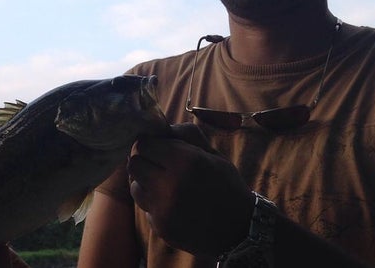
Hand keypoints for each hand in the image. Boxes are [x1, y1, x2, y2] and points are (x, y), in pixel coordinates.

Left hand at [127, 123, 254, 257]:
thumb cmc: (227, 186)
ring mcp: (163, 209)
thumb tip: (159, 128)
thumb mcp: (213, 154)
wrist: (240, 229)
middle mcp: (170, 186)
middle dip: (145, 161)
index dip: (150, 144)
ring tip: (164, 185)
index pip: (144, 145)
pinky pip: (145, 207)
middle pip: (134, 164)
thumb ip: (185, 136)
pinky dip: (154, 203)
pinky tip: (173, 204)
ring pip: (134, 186)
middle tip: (158, 164)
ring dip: (145, 183)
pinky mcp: (160, 227)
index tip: (158, 147)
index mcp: (186, 161)